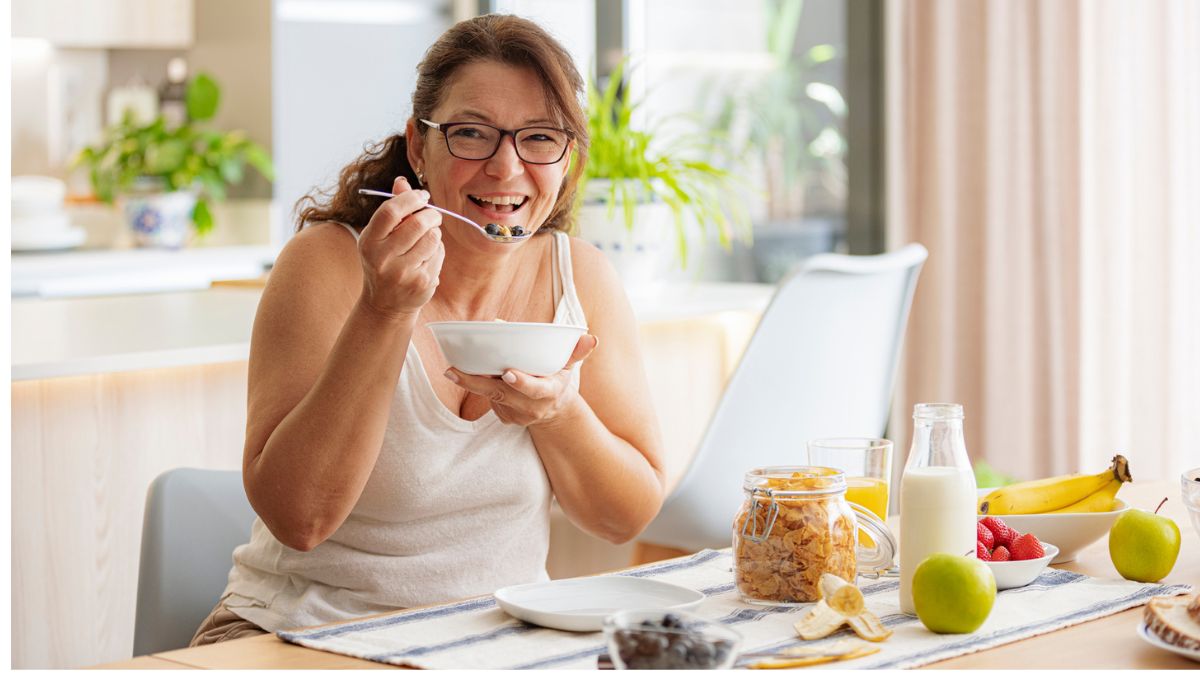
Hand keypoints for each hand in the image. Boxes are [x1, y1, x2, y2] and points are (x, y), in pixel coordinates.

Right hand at [358, 176, 443, 318]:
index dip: (410, 199)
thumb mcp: (380, 237)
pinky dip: (437, 252)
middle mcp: (382, 258)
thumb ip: (392, 210)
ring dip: (435, 234)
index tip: (422, 196)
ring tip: (427, 241)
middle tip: (434, 216)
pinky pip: (438, 255)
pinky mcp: (421, 283)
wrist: (386, 304)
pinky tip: (426, 260)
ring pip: (433, 238)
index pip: (390, 211)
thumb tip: (402, 181)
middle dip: (431, 215)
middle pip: (417, 224)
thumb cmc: (384, 261)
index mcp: (368, 241)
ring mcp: (402, 273)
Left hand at [445, 335, 598, 426]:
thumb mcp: (569, 367)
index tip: (508, 373)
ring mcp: (517, 416)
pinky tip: (466, 375)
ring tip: (452, 370)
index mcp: (549, 392)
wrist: (554, 410)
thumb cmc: (558, 379)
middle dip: (477, 383)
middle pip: (502, 395)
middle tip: (454, 371)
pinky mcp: (505, 419)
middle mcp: (532, 407)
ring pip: (491, 398)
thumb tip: (592, 339)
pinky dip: (478, 388)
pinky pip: (489, 402)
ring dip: (471, 384)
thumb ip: (576, 353)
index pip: (536, 390)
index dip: (522, 382)